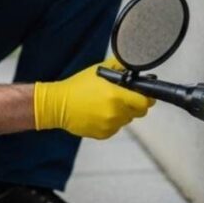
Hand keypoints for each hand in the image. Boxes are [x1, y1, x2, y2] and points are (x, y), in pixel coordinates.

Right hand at [34, 58, 155, 138]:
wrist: (57, 105)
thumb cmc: (78, 86)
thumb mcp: (99, 71)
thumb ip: (119, 67)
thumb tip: (135, 69)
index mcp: (117, 96)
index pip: (144, 102)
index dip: (146, 98)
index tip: (144, 95)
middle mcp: (116, 113)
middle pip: (138, 113)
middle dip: (134, 105)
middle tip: (124, 98)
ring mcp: (109, 126)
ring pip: (127, 120)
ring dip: (123, 113)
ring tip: (107, 105)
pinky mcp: (103, 135)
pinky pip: (116, 128)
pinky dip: (112, 122)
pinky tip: (100, 114)